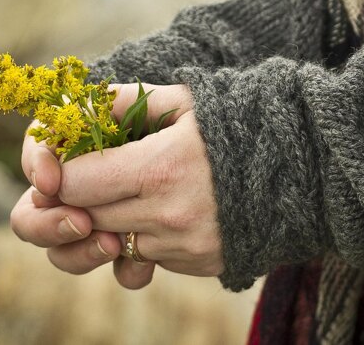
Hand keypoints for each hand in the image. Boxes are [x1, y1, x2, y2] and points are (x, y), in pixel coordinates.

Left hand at [11, 83, 223, 288]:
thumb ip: (126, 99)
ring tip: (144, 190)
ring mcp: (186, 246)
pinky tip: (172, 211)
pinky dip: (147, 236)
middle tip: (105, 174)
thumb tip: (79, 105)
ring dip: (116, 219)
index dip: (65, 172)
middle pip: (87, 217)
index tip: (76, 160)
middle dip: (84, 196)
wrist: (299, 165)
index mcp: (161, 167)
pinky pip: (149, 257)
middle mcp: (170, 215)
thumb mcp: (185, 100)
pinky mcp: (201, 264)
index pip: (75, 183)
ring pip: (114, 242)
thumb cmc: (238, 124)